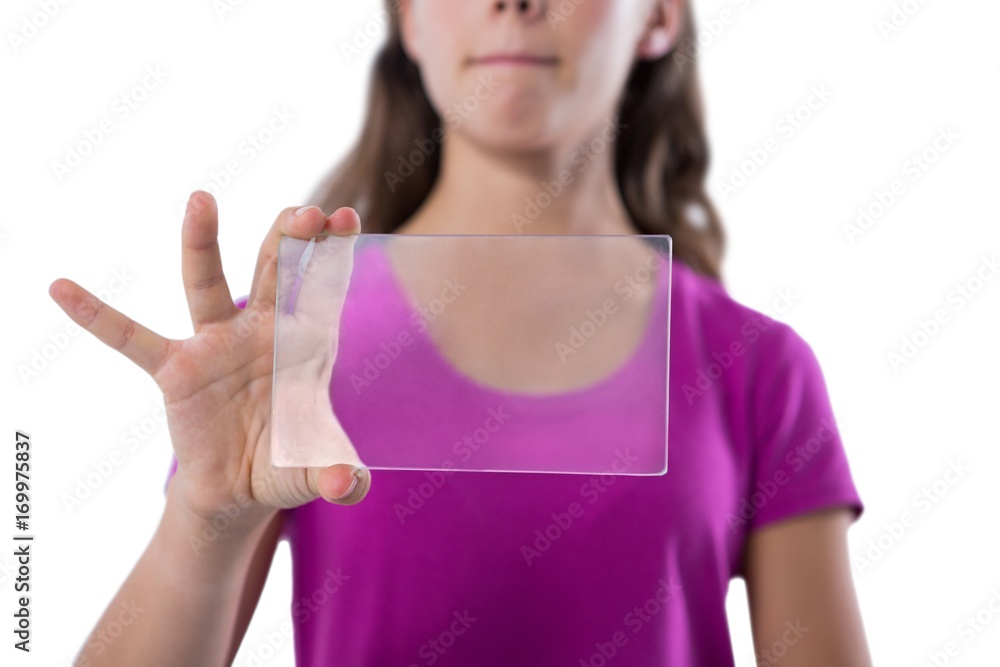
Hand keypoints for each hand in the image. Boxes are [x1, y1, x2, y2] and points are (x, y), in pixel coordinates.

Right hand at [48, 191, 370, 529]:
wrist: (243, 489)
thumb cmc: (288, 463)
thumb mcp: (317, 470)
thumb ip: (340, 475)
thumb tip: (352, 487)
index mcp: (305, 344)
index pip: (323, 289)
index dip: (333, 254)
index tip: (345, 219)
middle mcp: (261, 333)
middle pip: (275, 272)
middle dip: (289, 240)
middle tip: (304, 211)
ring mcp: (216, 346)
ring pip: (206, 284)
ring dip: (203, 242)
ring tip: (201, 198)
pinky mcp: (176, 371)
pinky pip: (131, 339)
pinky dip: (97, 316)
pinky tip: (61, 288)